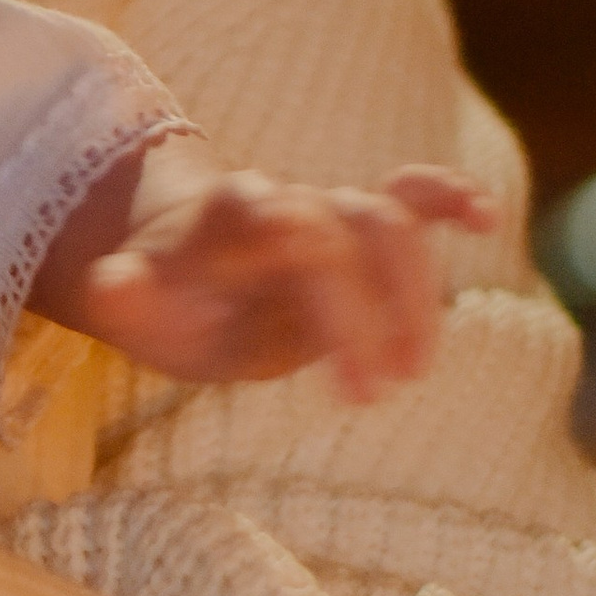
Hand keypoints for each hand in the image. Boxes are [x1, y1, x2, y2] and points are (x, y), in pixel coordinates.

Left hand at [59, 146, 492, 401]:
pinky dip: (447, 199)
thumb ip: (126, 293)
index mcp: (226, 221)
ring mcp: (328, 214)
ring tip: (411, 372)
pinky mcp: (363, 233)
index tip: (335, 339)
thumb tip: (109, 283)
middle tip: (369, 397)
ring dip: (415, 293)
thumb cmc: (165, 300)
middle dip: (365, 310)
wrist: (182, 269)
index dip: (310, 266)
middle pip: (343, 230)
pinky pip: (410, 200)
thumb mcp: (135, 309)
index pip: (273, 225)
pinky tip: (485, 215)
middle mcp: (286, 206)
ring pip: (388, 220)